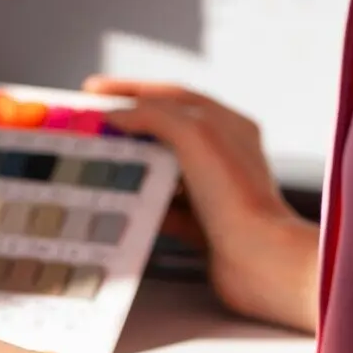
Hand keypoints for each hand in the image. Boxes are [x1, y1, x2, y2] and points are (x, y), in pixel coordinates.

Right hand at [83, 78, 318, 332]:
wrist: (261, 262)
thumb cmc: (236, 195)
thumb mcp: (194, 136)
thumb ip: (153, 115)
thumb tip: (118, 113)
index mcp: (227, 125)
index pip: (173, 96)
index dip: (131, 89)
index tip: (94, 90)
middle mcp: (224, 156)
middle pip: (166, 132)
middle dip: (127, 128)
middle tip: (91, 128)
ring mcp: (214, 192)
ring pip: (164, 171)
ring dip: (132, 166)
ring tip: (97, 164)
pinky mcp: (205, 227)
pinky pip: (166, 210)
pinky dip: (142, 206)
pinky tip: (120, 205)